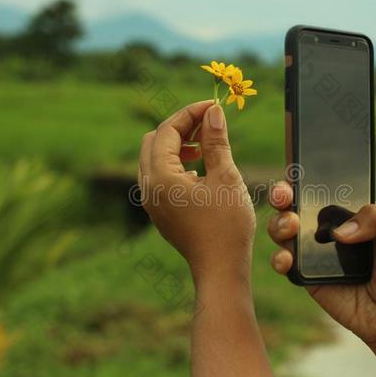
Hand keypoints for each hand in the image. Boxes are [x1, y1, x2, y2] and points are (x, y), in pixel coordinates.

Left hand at [138, 101, 255, 283]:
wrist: (220, 269)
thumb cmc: (227, 225)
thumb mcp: (225, 177)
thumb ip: (216, 141)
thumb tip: (213, 112)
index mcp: (160, 177)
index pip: (167, 130)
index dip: (190, 113)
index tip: (213, 107)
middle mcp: (148, 188)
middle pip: (153, 141)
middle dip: (180, 127)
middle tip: (208, 125)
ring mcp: (152, 202)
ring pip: (154, 159)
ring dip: (177, 146)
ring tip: (205, 147)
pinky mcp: (160, 212)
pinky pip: (159, 177)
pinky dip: (176, 164)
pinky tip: (200, 171)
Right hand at [267, 181, 375, 343]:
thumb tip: (340, 231)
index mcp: (344, 208)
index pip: (319, 185)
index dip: (302, 174)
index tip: (295, 169)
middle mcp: (322, 225)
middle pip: (291, 202)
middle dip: (281, 192)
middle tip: (284, 195)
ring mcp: (310, 249)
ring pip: (280, 227)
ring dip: (278, 222)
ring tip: (291, 226)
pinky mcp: (303, 274)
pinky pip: (281, 261)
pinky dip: (278, 257)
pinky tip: (288, 258)